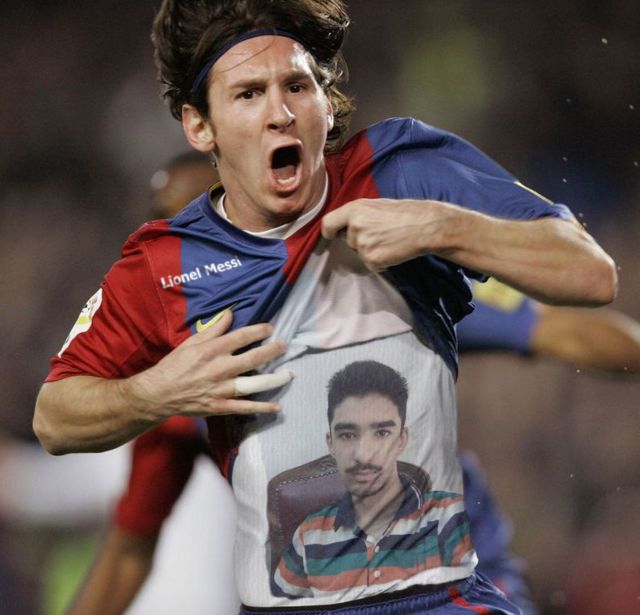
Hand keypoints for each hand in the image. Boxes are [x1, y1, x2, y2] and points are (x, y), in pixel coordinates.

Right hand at [129, 310, 290, 417]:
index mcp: (212, 350)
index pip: (242, 337)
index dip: (259, 331)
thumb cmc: (174, 365)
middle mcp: (220, 368)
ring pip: (255, 383)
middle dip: (273, 351)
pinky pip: (245, 408)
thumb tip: (230, 313)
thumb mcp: (191, 342)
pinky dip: (261, 408)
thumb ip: (214, 329)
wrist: (158, 394)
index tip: (271, 328)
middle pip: (254, 358)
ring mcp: (222, 389)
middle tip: (284, 346)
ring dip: (275, 378)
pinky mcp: (220, 406)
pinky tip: (277, 407)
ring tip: (289, 374)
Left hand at [321, 198, 455, 269]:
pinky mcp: (372, 261)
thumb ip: (357, 214)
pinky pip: (370, 265)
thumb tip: (342, 226)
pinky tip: (392, 250)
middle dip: (359, 240)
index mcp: (354, 209)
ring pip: (359, 253)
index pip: (328, 224)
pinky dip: (380, 262)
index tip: (331, 235)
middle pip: (347, 240)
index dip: (328, 231)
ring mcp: (362, 245)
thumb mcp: (375, 204)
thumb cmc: (404, 213)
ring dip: (371, 251)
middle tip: (380, 233)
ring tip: (389, 240)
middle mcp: (354, 227)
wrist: (425, 226)